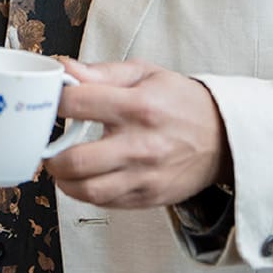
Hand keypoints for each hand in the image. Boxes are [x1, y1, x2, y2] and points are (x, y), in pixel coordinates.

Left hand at [43, 59, 230, 208]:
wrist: (223, 137)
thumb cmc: (182, 102)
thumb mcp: (145, 74)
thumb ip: (101, 72)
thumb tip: (65, 68)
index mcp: (137, 106)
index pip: (77, 103)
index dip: (53, 101)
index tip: (50, 102)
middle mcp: (140, 144)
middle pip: (76, 159)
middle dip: (50, 153)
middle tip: (48, 144)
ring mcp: (144, 175)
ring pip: (87, 190)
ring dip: (64, 179)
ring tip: (63, 165)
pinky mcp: (148, 197)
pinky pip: (104, 203)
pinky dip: (86, 192)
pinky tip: (86, 177)